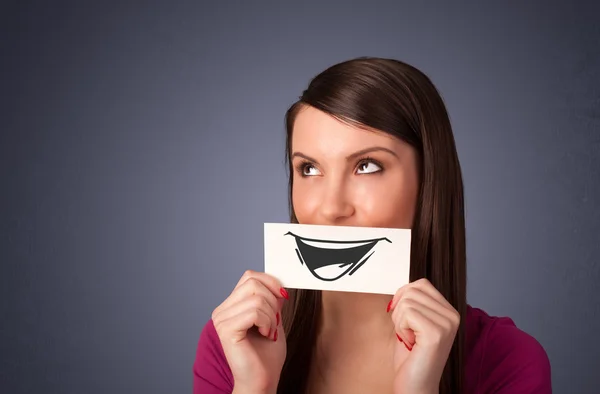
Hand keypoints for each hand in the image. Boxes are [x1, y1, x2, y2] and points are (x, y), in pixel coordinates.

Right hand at [212, 270, 288, 393]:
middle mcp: (222, 311)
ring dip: (271, 315)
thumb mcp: (274, 320)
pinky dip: (267, 322)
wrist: (262, 382)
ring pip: (256, 298)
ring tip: (269, 332)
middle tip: (274, 321)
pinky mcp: (226, 329)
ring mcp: (222, 319)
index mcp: (231, 306)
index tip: (283, 296)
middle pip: (252, 283)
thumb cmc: (266, 357)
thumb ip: (273, 301)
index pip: (249, 277)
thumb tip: (279, 284)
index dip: (270, 282)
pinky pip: (254, 312)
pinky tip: (266, 335)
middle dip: (273, 300)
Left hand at [387, 278, 459, 393]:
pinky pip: (406, 313)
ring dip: (399, 321)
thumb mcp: (414, 322)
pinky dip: (401, 328)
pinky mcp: (436, 333)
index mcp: (449, 311)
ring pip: (407, 301)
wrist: (415, 386)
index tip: (404, 318)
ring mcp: (447, 324)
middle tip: (408, 332)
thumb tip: (405, 287)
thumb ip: (414, 303)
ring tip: (410, 339)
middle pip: (412, 290)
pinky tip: (411, 343)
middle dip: (400, 311)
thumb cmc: (411, 357)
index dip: (404, 297)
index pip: (421, 284)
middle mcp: (453, 316)